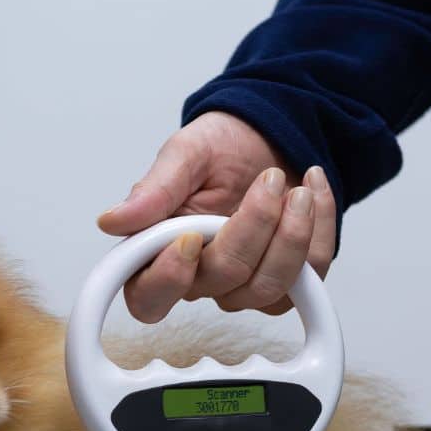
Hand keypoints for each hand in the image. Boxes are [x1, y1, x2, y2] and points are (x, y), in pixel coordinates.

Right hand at [98, 111, 336, 320]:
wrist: (272, 133)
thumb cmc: (222, 146)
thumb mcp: (185, 153)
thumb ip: (153, 190)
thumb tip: (112, 221)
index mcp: (158, 251)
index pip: (148, 297)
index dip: (167, 280)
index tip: (189, 238)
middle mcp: (199, 276)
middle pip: (222, 283)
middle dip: (252, 229)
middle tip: (269, 181)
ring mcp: (244, 284)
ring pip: (268, 289)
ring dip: (291, 235)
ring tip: (296, 189)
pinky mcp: (288, 281)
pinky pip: (310, 277)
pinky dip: (318, 229)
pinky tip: (312, 189)